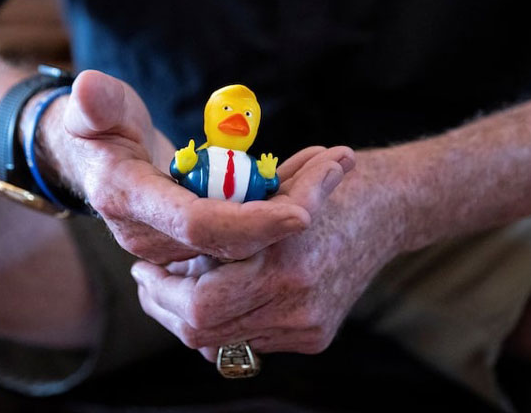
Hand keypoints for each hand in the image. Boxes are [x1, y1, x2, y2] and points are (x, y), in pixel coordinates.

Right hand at [40, 71, 351, 263]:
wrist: (95, 164)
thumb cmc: (99, 126)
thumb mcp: (94, 109)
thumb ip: (96, 103)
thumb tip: (89, 89)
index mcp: (130, 201)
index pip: (199, 225)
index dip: (251, 223)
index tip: (303, 213)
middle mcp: (154, 236)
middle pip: (238, 240)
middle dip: (294, 207)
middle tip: (339, 163)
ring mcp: (177, 246)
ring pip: (252, 240)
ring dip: (299, 203)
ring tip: (338, 161)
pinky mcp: (198, 244)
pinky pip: (250, 233)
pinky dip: (285, 204)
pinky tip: (316, 172)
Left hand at [131, 148, 404, 357]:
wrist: (387, 209)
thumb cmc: (323, 186)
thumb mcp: (266, 193)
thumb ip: (219, 228)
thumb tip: (168, 259)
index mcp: (281, 260)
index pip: (198, 303)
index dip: (160, 289)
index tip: (143, 267)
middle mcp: (296, 301)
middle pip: (203, 331)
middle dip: (165, 308)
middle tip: (147, 282)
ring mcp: (306, 324)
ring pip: (222, 343)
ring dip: (189, 318)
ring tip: (174, 286)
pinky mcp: (315, 336)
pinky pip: (250, 341)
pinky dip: (226, 322)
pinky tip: (218, 294)